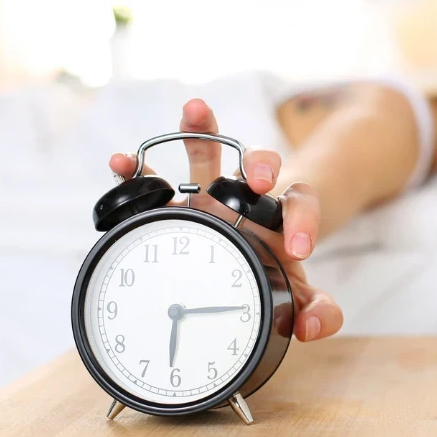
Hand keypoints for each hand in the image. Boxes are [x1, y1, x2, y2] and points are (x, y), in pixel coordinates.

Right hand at [109, 99, 342, 341]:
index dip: (303, 221)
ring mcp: (207, 192)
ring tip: (194, 110)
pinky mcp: (173, 200)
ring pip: (207, 153)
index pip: (300, 204)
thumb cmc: (270, 268)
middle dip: (260, 164)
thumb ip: (314, 309)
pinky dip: (138, 167)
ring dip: (200, 130)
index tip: (299, 249)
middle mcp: (246, 196)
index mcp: (281, 216)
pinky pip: (154, 177)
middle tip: (260, 179)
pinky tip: (122, 161)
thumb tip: (313, 327)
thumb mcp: (295, 292)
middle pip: (259, 164)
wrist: (243, 257)